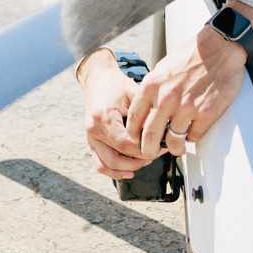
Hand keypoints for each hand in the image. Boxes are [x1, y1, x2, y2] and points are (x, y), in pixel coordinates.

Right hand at [78, 49, 155, 179]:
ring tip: (144, 162)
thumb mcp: (134, 94)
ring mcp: (91, 137)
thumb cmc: (116, 85)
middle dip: (140, 159)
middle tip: (156, 154)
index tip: (159, 148)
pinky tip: (127, 173)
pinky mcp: (91, 141)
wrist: (98, 79)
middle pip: (118, 157)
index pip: (126, 145)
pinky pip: (100, 163)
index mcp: (104, 117)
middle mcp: (94, 130)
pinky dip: (113, 172)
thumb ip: (146, 114)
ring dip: (128, 168)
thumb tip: (162, 131)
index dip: (145, 150)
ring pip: (108, 164)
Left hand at [125, 1, 252, 157]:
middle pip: (149, 136)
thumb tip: (148, 109)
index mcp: (151, 85)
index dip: (133, 134)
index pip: (134, 118)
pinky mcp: (206, 113)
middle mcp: (166, 98)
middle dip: (148, 150)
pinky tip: (193, 131)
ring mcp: (186, 107)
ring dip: (174, 148)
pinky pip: (194, 136)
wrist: (219, 47)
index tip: (136, 140)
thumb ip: (153, 89)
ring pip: (173, 142)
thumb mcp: (163, 68)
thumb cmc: (192, 55)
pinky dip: (192, 137)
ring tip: (176, 147)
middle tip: (151, 153)